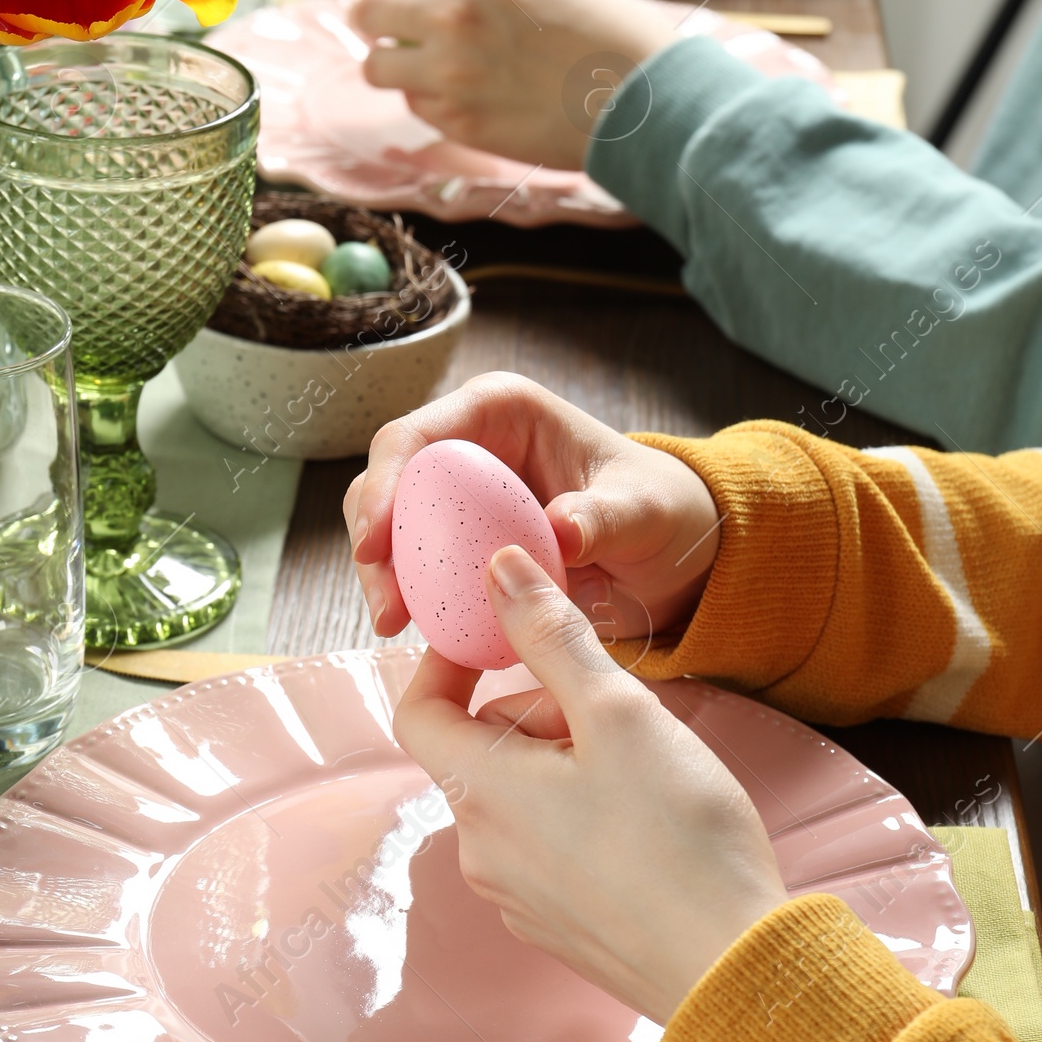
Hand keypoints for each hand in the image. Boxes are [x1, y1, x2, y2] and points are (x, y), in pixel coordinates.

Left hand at [336, 0, 691, 170]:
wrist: (641, 97)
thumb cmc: (602, 31)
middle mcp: (454, 14)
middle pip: (367, 8)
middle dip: (367, 13)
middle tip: (379, 22)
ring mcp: (450, 71)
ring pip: (376, 64)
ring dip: (388, 61)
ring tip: (413, 64)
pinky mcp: (455, 120)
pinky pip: (413, 104)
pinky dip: (424, 99)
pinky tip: (458, 95)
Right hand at [345, 373, 720, 654]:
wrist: (669, 548)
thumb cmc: (660, 509)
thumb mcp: (644, 511)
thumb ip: (604, 518)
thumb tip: (558, 531)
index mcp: (502, 410)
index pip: (417, 435)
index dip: (383, 483)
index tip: (374, 543)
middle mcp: (470, 442)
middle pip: (390, 478)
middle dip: (372, 537)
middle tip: (385, 604)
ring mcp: (462, 490)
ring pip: (394, 522)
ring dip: (383, 572)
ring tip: (394, 623)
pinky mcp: (462, 535)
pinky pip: (420, 560)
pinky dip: (412, 592)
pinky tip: (418, 630)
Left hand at [393, 545, 787, 1022]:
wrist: (736, 970)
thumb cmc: (681, 838)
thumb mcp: (619, 713)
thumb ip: (551, 637)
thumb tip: (497, 571)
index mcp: (478, 793)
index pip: (417, 711)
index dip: (448, 662)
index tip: (502, 637)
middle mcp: (480, 851)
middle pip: (479, 750)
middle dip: (536, 711)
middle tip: (612, 710)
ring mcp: (516, 897)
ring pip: (517, 796)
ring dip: (564, 762)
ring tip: (642, 767)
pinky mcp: (558, 926)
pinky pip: (547, 844)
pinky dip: (582, 813)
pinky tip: (649, 822)